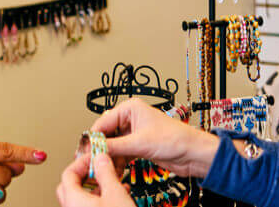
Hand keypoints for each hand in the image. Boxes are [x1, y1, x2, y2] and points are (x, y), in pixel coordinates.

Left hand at [55, 153, 132, 206]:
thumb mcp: (115, 193)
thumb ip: (106, 173)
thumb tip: (100, 158)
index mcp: (73, 200)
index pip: (68, 173)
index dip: (82, 162)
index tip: (95, 156)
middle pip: (72, 185)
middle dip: (86, 174)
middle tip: (99, 167)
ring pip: (83, 196)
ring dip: (97, 186)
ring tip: (113, 179)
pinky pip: (90, 206)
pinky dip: (101, 197)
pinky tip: (118, 194)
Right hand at [91, 98, 218, 176]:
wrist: (194, 154)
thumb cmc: (176, 139)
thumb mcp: (140, 143)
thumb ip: (115, 146)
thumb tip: (94, 149)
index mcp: (130, 109)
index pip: (102, 122)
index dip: (92, 138)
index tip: (85, 151)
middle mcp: (130, 119)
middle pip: (106, 135)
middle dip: (99, 149)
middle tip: (91, 161)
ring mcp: (134, 133)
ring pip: (112, 146)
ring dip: (108, 158)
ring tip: (102, 168)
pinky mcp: (138, 146)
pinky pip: (121, 153)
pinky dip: (116, 162)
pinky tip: (113, 170)